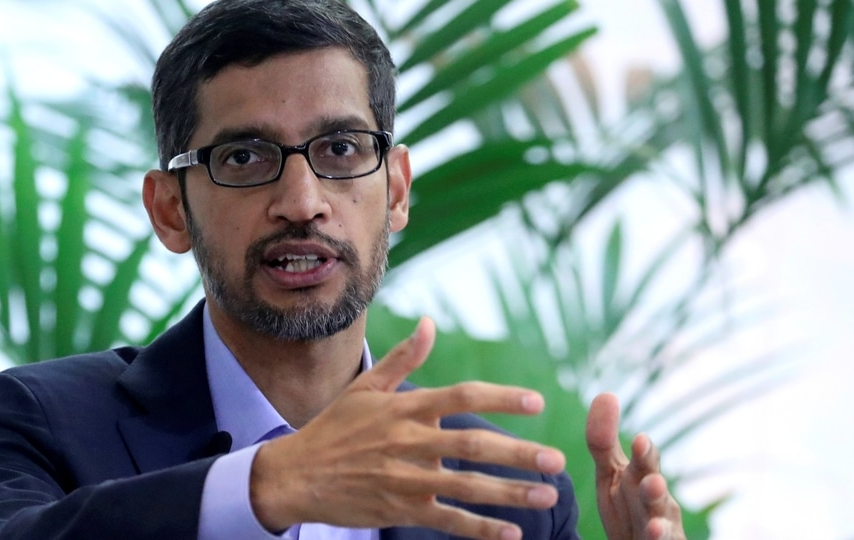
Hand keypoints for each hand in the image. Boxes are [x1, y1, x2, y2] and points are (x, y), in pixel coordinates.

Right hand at [250, 317, 565, 539]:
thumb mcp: (365, 387)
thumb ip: (403, 359)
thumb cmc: (334, 427)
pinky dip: (479, 529)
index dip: (501, 398)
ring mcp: (404, 479)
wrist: (296, 475)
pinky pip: (446, 520)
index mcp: (404, 408)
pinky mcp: (399, 510)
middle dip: (518, 452)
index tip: (538, 402)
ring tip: (546, 495)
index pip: (462, 396)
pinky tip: (511, 533)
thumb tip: (429, 323)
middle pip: (473, 444)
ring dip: (509, 492)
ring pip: (465, 487)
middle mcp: (408, 442)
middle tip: (557, 459)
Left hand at [586, 393, 685, 539]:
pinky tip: (653, 532)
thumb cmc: (628, 508)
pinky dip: (660, 537)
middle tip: (650, 471)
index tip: (640, 439)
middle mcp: (656, 500)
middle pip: (655, 488)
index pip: (644, 461)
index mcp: (641, 478)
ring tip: (653, 503)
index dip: (644, 453)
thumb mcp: (611, 474)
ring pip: (662, 518)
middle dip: (653, 479)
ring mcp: (662, 525)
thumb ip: (603, 441)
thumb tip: (606, 393)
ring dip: (657, 510)